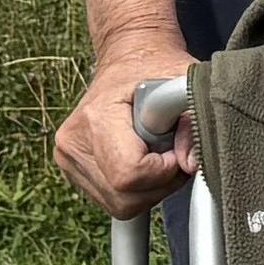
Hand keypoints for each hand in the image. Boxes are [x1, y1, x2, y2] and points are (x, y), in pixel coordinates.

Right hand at [55, 48, 195, 216]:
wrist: (129, 59)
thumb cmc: (156, 68)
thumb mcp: (185, 83)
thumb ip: (194, 122)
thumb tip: (192, 164)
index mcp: (96, 118)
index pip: (129, 174)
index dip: (163, 169)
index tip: (174, 146)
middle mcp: (73, 143)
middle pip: (125, 198)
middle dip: (160, 182)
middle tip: (171, 150)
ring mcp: (69, 160)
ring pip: (120, 205)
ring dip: (150, 187)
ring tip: (156, 150)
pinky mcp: (73, 171)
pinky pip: (113, 201)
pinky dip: (136, 189)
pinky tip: (142, 160)